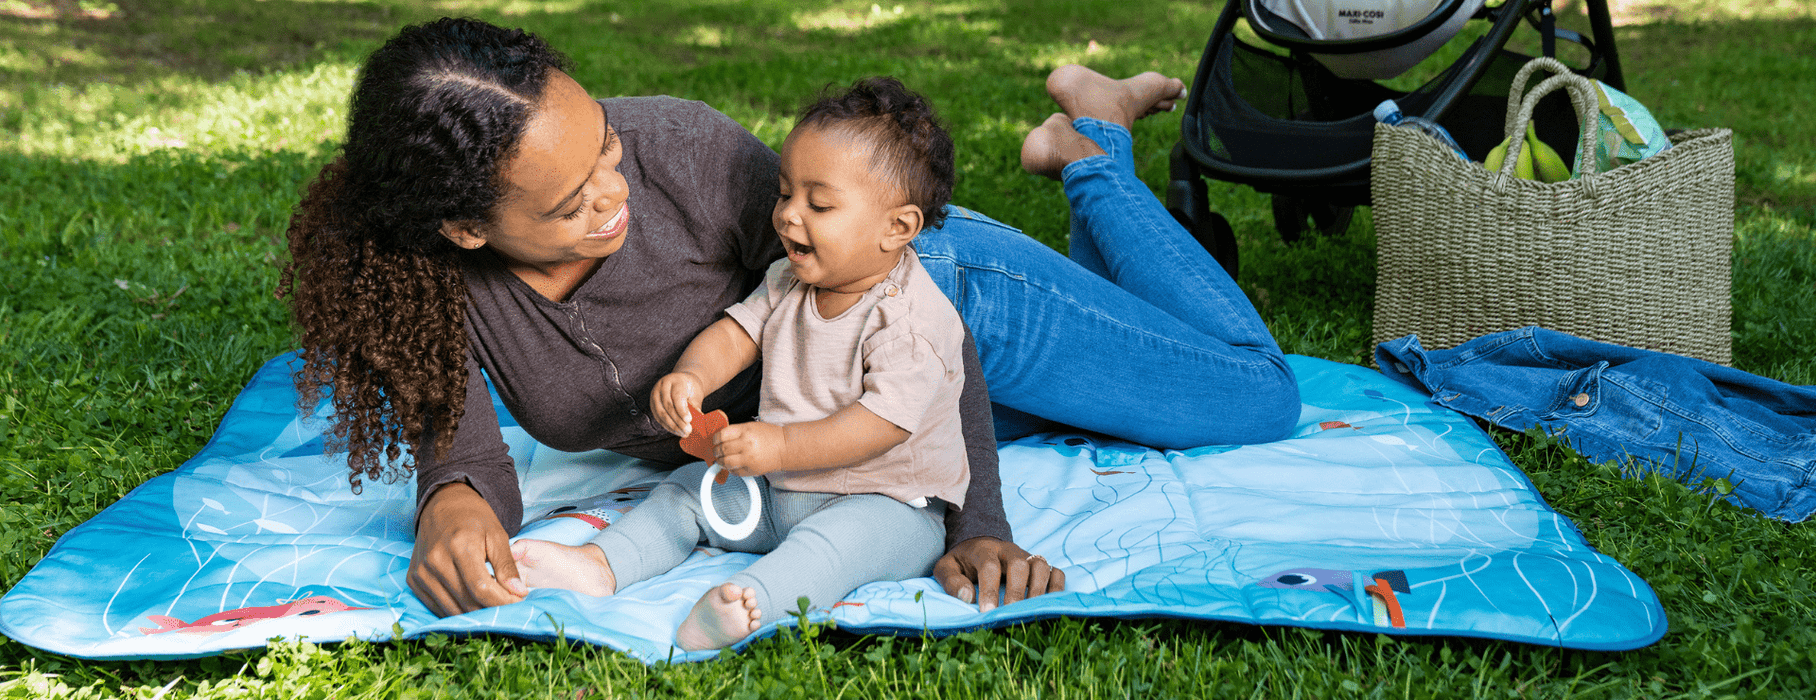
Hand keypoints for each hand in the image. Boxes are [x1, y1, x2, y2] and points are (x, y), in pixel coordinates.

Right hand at [408, 481, 526, 616]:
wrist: (442, 506)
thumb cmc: (474, 519)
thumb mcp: (497, 535)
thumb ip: (507, 565)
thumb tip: (519, 592)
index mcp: (459, 546)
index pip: (481, 588)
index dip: (502, 601)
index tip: (518, 603)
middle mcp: (435, 561)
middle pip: (467, 602)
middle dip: (492, 609)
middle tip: (509, 605)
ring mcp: (421, 572)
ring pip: (452, 610)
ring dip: (475, 613)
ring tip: (491, 602)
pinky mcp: (413, 579)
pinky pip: (437, 607)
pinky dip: (457, 610)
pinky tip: (472, 601)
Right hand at [651, 372, 704, 436]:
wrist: (682, 382)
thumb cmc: (690, 389)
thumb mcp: (695, 394)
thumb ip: (695, 406)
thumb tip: (697, 421)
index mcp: (675, 380)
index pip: (677, 396)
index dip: (682, 410)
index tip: (689, 420)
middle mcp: (662, 385)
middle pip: (667, 405)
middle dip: (677, 420)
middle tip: (688, 430)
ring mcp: (655, 394)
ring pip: (661, 412)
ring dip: (672, 425)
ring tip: (683, 433)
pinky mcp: (652, 403)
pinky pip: (658, 417)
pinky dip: (667, 426)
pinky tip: (676, 431)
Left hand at [713, 421, 787, 476]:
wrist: (785, 448)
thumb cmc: (769, 436)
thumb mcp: (751, 426)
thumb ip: (735, 432)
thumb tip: (719, 439)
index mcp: (745, 431)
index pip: (721, 435)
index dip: (715, 439)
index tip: (715, 441)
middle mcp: (746, 444)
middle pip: (722, 449)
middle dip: (716, 451)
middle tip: (717, 451)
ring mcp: (748, 458)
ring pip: (726, 462)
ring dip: (720, 462)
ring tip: (721, 460)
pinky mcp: (751, 470)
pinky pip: (734, 472)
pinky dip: (730, 469)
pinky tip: (732, 465)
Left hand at [932, 537, 1064, 612]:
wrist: (980, 545)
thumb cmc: (963, 563)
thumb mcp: (946, 568)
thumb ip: (952, 581)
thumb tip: (967, 598)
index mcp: (984, 550)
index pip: (990, 567)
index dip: (990, 590)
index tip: (987, 612)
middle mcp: (1009, 551)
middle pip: (1020, 564)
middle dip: (1017, 591)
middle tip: (1011, 614)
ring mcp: (1027, 557)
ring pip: (1041, 566)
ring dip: (1039, 591)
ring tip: (1031, 612)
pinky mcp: (1040, 566)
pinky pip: (1057, 572)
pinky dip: (1058, 588)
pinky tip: (1049, 606)